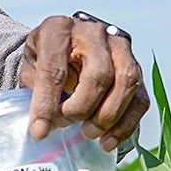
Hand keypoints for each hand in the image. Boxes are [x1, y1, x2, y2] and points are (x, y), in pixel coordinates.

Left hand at [18, 15, 148, 151]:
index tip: (40, 131)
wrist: (64, 48)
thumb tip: (42, 129)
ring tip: (88, 134)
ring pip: (127, 81)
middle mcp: (93, 32)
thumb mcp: (29, 70)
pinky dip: (126, 124)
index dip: (46, 103)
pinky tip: (108, 141)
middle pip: (99, 74)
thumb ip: (34, 94)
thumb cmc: (43, 61)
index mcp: (58, 29)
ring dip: (108, 116)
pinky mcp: (137, 66)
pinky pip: (140, 98)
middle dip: (82, 108)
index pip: (55, 69)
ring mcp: (120, 46)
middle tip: (67, 125)